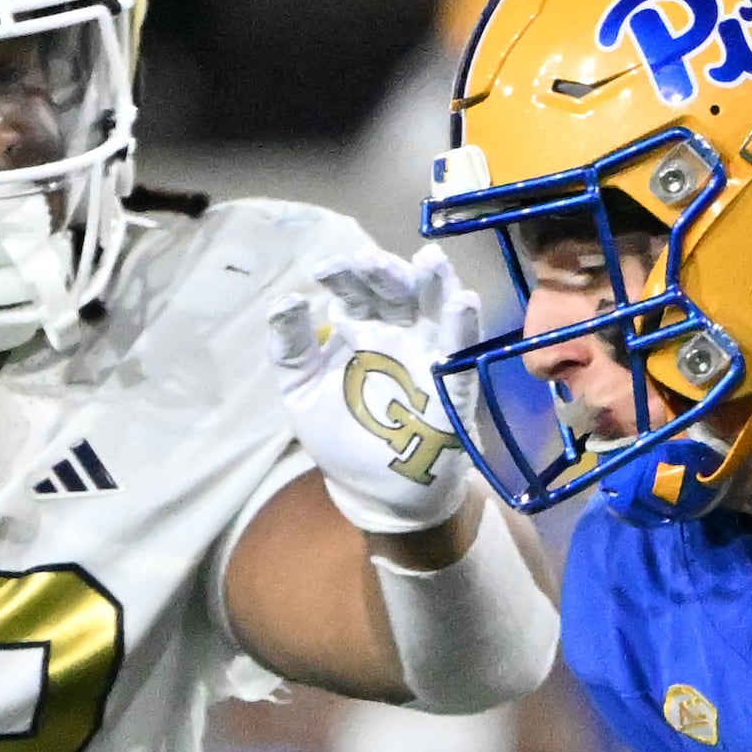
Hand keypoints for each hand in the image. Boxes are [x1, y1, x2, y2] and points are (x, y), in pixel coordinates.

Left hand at [275, 243, 482, 534]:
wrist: (375, 490)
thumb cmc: (341, 435)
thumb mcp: (301, 391)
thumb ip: (290, 347)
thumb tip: (287, 299)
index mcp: (361, 328)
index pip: (355, 290)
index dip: (344, 275)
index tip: (325, 270)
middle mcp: (398, 333)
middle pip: (398, 291)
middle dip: (387, 272)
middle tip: (372, 262)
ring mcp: (428, 356)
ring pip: (436, 310)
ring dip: (436, 284)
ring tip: (430, 262)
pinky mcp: (452, 386)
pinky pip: (462, 354)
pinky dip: (464, 328)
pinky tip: (463, 302)